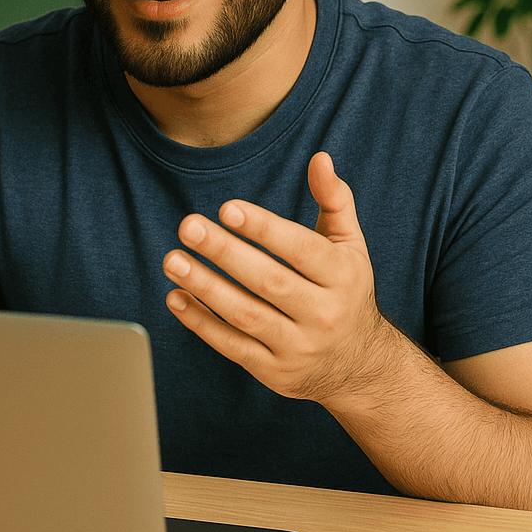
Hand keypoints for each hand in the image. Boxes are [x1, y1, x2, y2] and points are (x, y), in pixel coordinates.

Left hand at [162, 152, 387, 404]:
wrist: (360, 367)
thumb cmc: (346, 291)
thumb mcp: (350, 246)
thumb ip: (335, 200)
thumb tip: (320, 159)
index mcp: (343, 276)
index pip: (301, 250)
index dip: (264, 228)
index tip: (226, 208)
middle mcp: (324, 314)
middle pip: (269, 282)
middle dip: (225, 253)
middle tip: (188, 226)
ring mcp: (298, 347)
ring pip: (246, 316)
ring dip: (205, 287)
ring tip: (172, 259)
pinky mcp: (274, 372)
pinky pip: (232, 347)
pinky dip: (201, 324)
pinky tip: (176, 297)